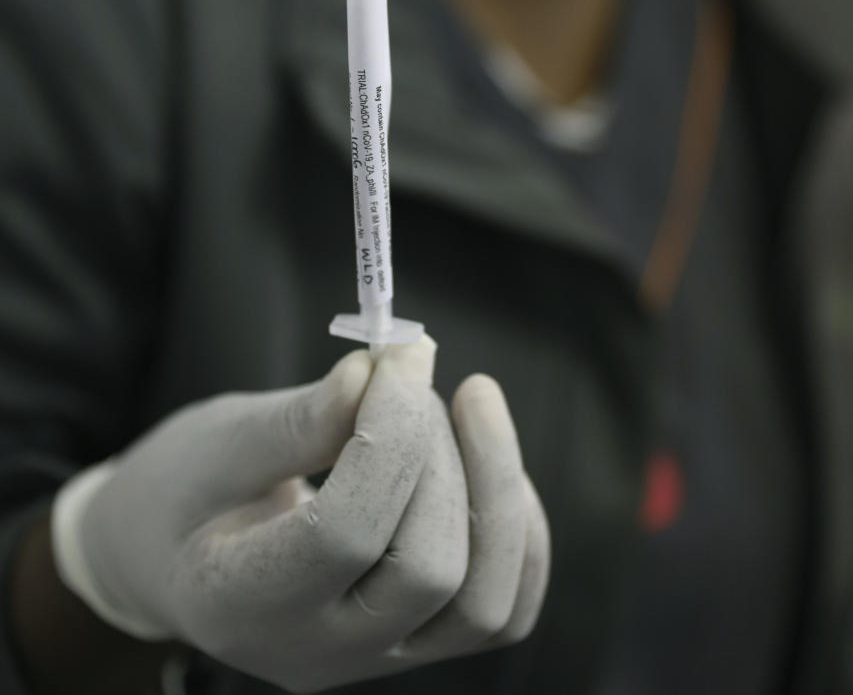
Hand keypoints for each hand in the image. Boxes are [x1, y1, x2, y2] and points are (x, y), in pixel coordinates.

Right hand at [53, 338, 549, 691]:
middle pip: (428, 569)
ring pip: (483, 603)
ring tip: (469, 404)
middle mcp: (318, 651)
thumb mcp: (218, 442)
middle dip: (439, 453)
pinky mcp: (418, 643)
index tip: (401, 355)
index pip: (347, 533)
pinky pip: (504, 609)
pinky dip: (518, 532)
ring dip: (496, 487)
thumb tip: (381, 373)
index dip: (390, 434)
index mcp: (244, 602)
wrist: (173, 556)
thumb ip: (300, 418)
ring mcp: (375, 659)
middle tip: (412, 375)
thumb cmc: (184, 489)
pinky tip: (490, 460)